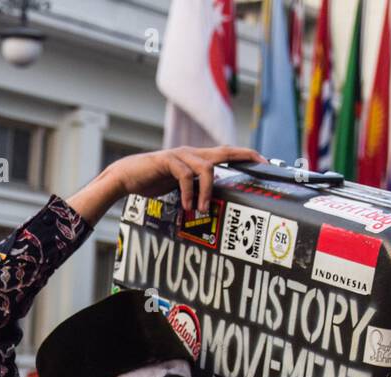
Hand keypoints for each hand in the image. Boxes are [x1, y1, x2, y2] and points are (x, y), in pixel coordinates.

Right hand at [66, 145, 263, 223]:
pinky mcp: (167, 161)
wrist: (125, 177)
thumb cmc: (151, 182)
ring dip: (208, 190)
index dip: (246, 156)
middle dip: (245, 157)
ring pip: (206, 167)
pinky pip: (186, 176)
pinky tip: (188, 206)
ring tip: (203, 209)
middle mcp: (191, 153)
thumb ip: (195, 189)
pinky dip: (189, 192)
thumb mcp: (178, 187)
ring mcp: (180, 155)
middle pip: (224, 151)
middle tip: (261, 165)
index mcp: (196, 158)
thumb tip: (211, 203)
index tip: (265, 162)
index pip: (226, 153)